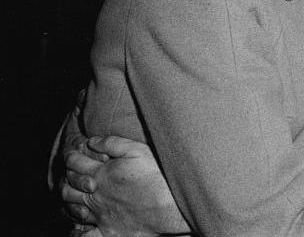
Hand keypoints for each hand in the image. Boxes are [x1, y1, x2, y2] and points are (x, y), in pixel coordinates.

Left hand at [62, 135, 189, 236]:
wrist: (170, 207)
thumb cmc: (157, 176)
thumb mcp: (138, 150)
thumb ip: (113, 143)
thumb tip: (92, 141)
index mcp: (101, 174)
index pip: (75, 163)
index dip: (70, 156)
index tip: (70, 153)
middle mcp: (96, 195)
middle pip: (69, 184)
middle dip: (66, 176)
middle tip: (68, 171)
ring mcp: (99, 214)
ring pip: (72, 206)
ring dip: (68, 197)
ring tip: (70, 192)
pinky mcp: (107, 231)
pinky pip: (83, 234)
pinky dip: (76, 229)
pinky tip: (76, 224)